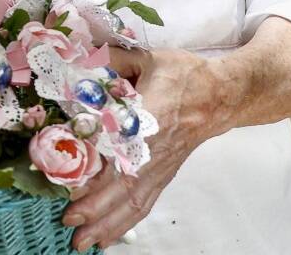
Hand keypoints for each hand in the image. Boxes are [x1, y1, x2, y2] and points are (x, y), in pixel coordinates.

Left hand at [63, 47, 231, 250]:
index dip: (96, 168)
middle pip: (123, 184)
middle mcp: (154, 150)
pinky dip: (124, 222)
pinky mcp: (164, 174)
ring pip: (132, 200)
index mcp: (149, 119)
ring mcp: (160, 166)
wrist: (223, 95)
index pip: (118, 149)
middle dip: (95, 207)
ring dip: (107, 223)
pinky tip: (107, 238)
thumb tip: (82, 55)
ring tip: (82, 242)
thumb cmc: (185, 75)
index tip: (70, 182)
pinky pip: (144, 203)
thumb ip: (115, 60)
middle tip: (68, 222)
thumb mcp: (150, 59)